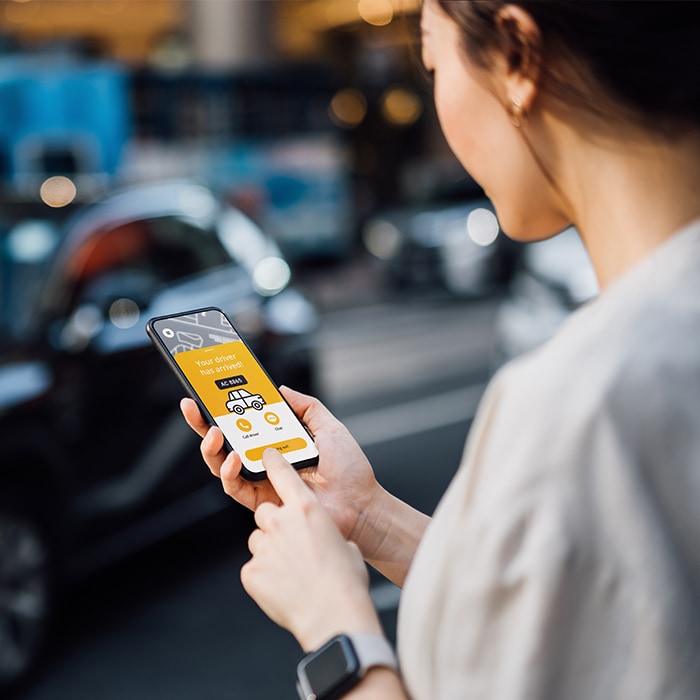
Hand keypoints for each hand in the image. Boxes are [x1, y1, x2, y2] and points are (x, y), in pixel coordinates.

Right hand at [180, 387, 381, 539]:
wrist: (361, 504)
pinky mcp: (263, 502)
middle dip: (204, 425)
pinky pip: (235, 487)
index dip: (225, 409)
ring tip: (214, 433)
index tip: (209, 391)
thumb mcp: (329, 427)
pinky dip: (229, 472)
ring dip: (212, 448)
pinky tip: (235, 458)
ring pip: (222, 464)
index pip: (246, 423)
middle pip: (225, 442)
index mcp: (280, 441)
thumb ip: (306, 407)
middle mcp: (266, 461)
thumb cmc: (350, 470)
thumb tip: (280, 389)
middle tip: (193, 408)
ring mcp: (262, 481)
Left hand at [242, 448, 381, 650]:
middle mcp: (281, 522)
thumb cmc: (346, 581)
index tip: (266, 455)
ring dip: (271, 550)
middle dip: (276, 524)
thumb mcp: (346, 545)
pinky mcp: (251, 572)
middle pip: (266, 512)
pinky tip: (284, 587)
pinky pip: (254, 567)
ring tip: (292, 570)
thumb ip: (327, 533)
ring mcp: (263, 546)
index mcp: (307, 509)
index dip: (273, 462)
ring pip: (259, 540)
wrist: (333, 615)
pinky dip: (265, 575)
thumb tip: (324, 539)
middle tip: (292, 544)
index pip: (282, 473)